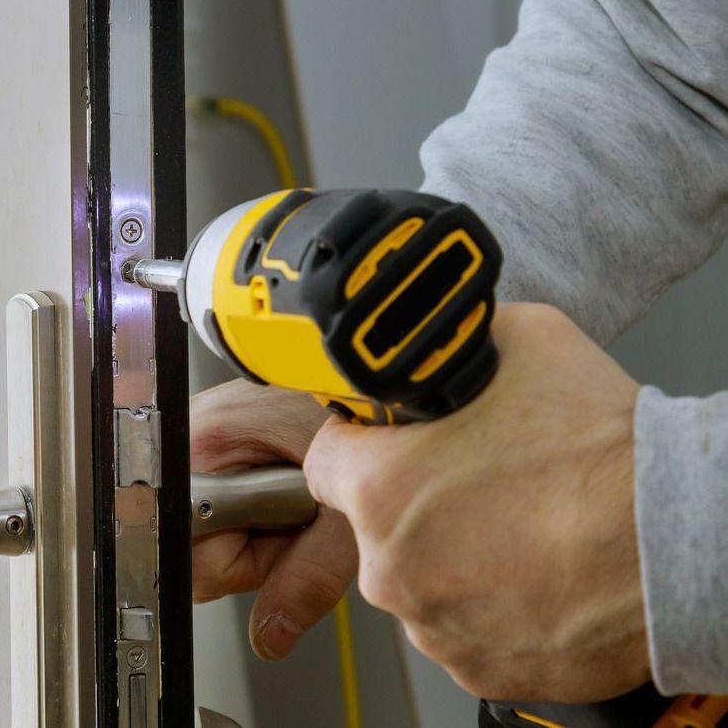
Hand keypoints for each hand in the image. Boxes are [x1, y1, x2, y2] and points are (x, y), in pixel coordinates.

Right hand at [190, 380, 355, 659]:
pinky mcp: (209, 426)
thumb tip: (270, 635)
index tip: (282, 541)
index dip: (242, 563)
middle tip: (294, 512)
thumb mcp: (346, 515)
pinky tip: (277, 475)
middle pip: (186, 536)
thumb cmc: (366, 419)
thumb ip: (306, 578)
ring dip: (245, 521)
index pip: (186, 551)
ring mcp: (195, 424)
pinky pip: (209, 488)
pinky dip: (245, 497)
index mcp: (206, 449)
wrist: (376, 372)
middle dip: (244, 544)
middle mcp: (187, 431)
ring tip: (291, 489)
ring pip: (196, 515)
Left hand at [303, 302, 647, 701]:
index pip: (323, 460)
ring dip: (450, 558)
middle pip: (373, 525)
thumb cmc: (606, 454)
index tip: (387, 444)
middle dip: (411, 503)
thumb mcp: (519, 343)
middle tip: (475, 483)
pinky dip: (489, 606)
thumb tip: (435, 338)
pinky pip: (462, 628)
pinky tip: (534, 572)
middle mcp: (392, 566)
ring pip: (418, 580)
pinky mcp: (479, 667)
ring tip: (516, 528)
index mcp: (379, 487)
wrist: (681, 539)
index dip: (360, 444)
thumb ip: (452, 344)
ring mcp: (435, 624)